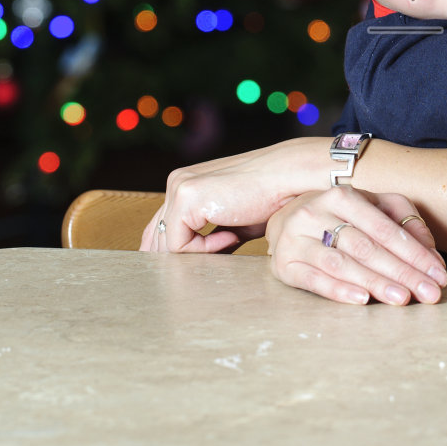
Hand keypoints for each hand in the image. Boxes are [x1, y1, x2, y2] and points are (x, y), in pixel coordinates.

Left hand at [140, 137, 329, 253]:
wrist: (290, 177)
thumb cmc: (271, 199)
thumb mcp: (233, 222)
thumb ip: (211, 237)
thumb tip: (198, 262)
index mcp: (187, 184)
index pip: (162, 226)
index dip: (172, 252)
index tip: (193, 268)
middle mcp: (178, 183)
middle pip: (157, 236)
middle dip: (178, 258)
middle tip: (208, 265)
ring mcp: (179, 188)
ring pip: (166, 243)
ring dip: (196, 253)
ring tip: (230, 243)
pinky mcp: (186, 199)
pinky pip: (179, 244)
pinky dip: (205, 249)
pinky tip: (231, 237)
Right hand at [265, 187, 446, 305]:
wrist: (286, 218)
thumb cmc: (341, 215)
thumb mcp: (374, 206)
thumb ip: (404, 219)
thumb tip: (430, 248)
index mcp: (342, 196)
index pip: (385, 229)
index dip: (415, 253)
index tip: (438, 274)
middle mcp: (316, 214)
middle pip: (367, 248)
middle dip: (402, 273)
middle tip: (429, 293)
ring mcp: (297, 239)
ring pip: (342, 264)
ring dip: (375, 283)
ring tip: (402, 298)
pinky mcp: (284, 265)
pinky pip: (314, 280)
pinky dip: (339, 291)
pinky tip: (362, 300)